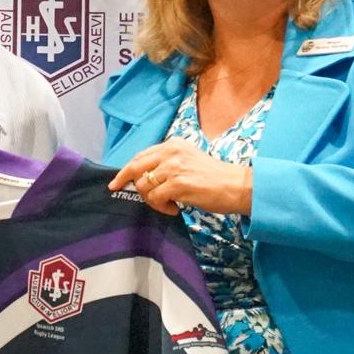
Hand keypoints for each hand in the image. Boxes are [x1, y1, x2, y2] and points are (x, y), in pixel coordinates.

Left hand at [107, 138, 251, 216]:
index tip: (116, 182)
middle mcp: (171, 152)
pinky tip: (175, 209)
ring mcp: (174, 167)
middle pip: (135, 167)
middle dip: (125, 181)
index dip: (126, 170)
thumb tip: (143, 177)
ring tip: (168, 204)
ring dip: (152, 200)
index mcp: (173, 144)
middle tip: (120, 191)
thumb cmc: (215, 177)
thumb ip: (167, 164)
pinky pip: (156, 198)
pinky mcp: (178, 184)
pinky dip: (162, 207)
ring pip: (144, 186)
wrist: (237, 186)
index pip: (141, 156)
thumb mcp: (188, 160)